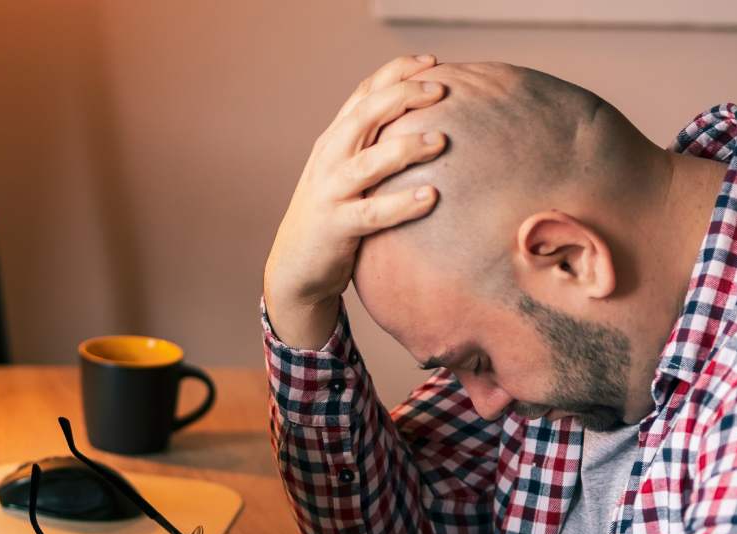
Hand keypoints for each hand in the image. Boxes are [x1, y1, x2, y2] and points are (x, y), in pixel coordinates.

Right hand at [263, 54, 448, 348]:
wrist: (295, 267)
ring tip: (440, 140)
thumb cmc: (334, 216)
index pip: (365, 93)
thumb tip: (429, 125)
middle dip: (403, 96)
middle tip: (441, 91)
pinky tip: (430, 197)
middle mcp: (329, 158)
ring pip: (368, 161)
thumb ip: (376, 147)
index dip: (397, 72)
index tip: (432, 62)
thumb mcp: (349, 173)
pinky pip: (372, 213)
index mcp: (335, 139)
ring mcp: (329, 192)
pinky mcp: (335, 226)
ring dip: (405, 147)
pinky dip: (401, 204)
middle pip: (365, 114)